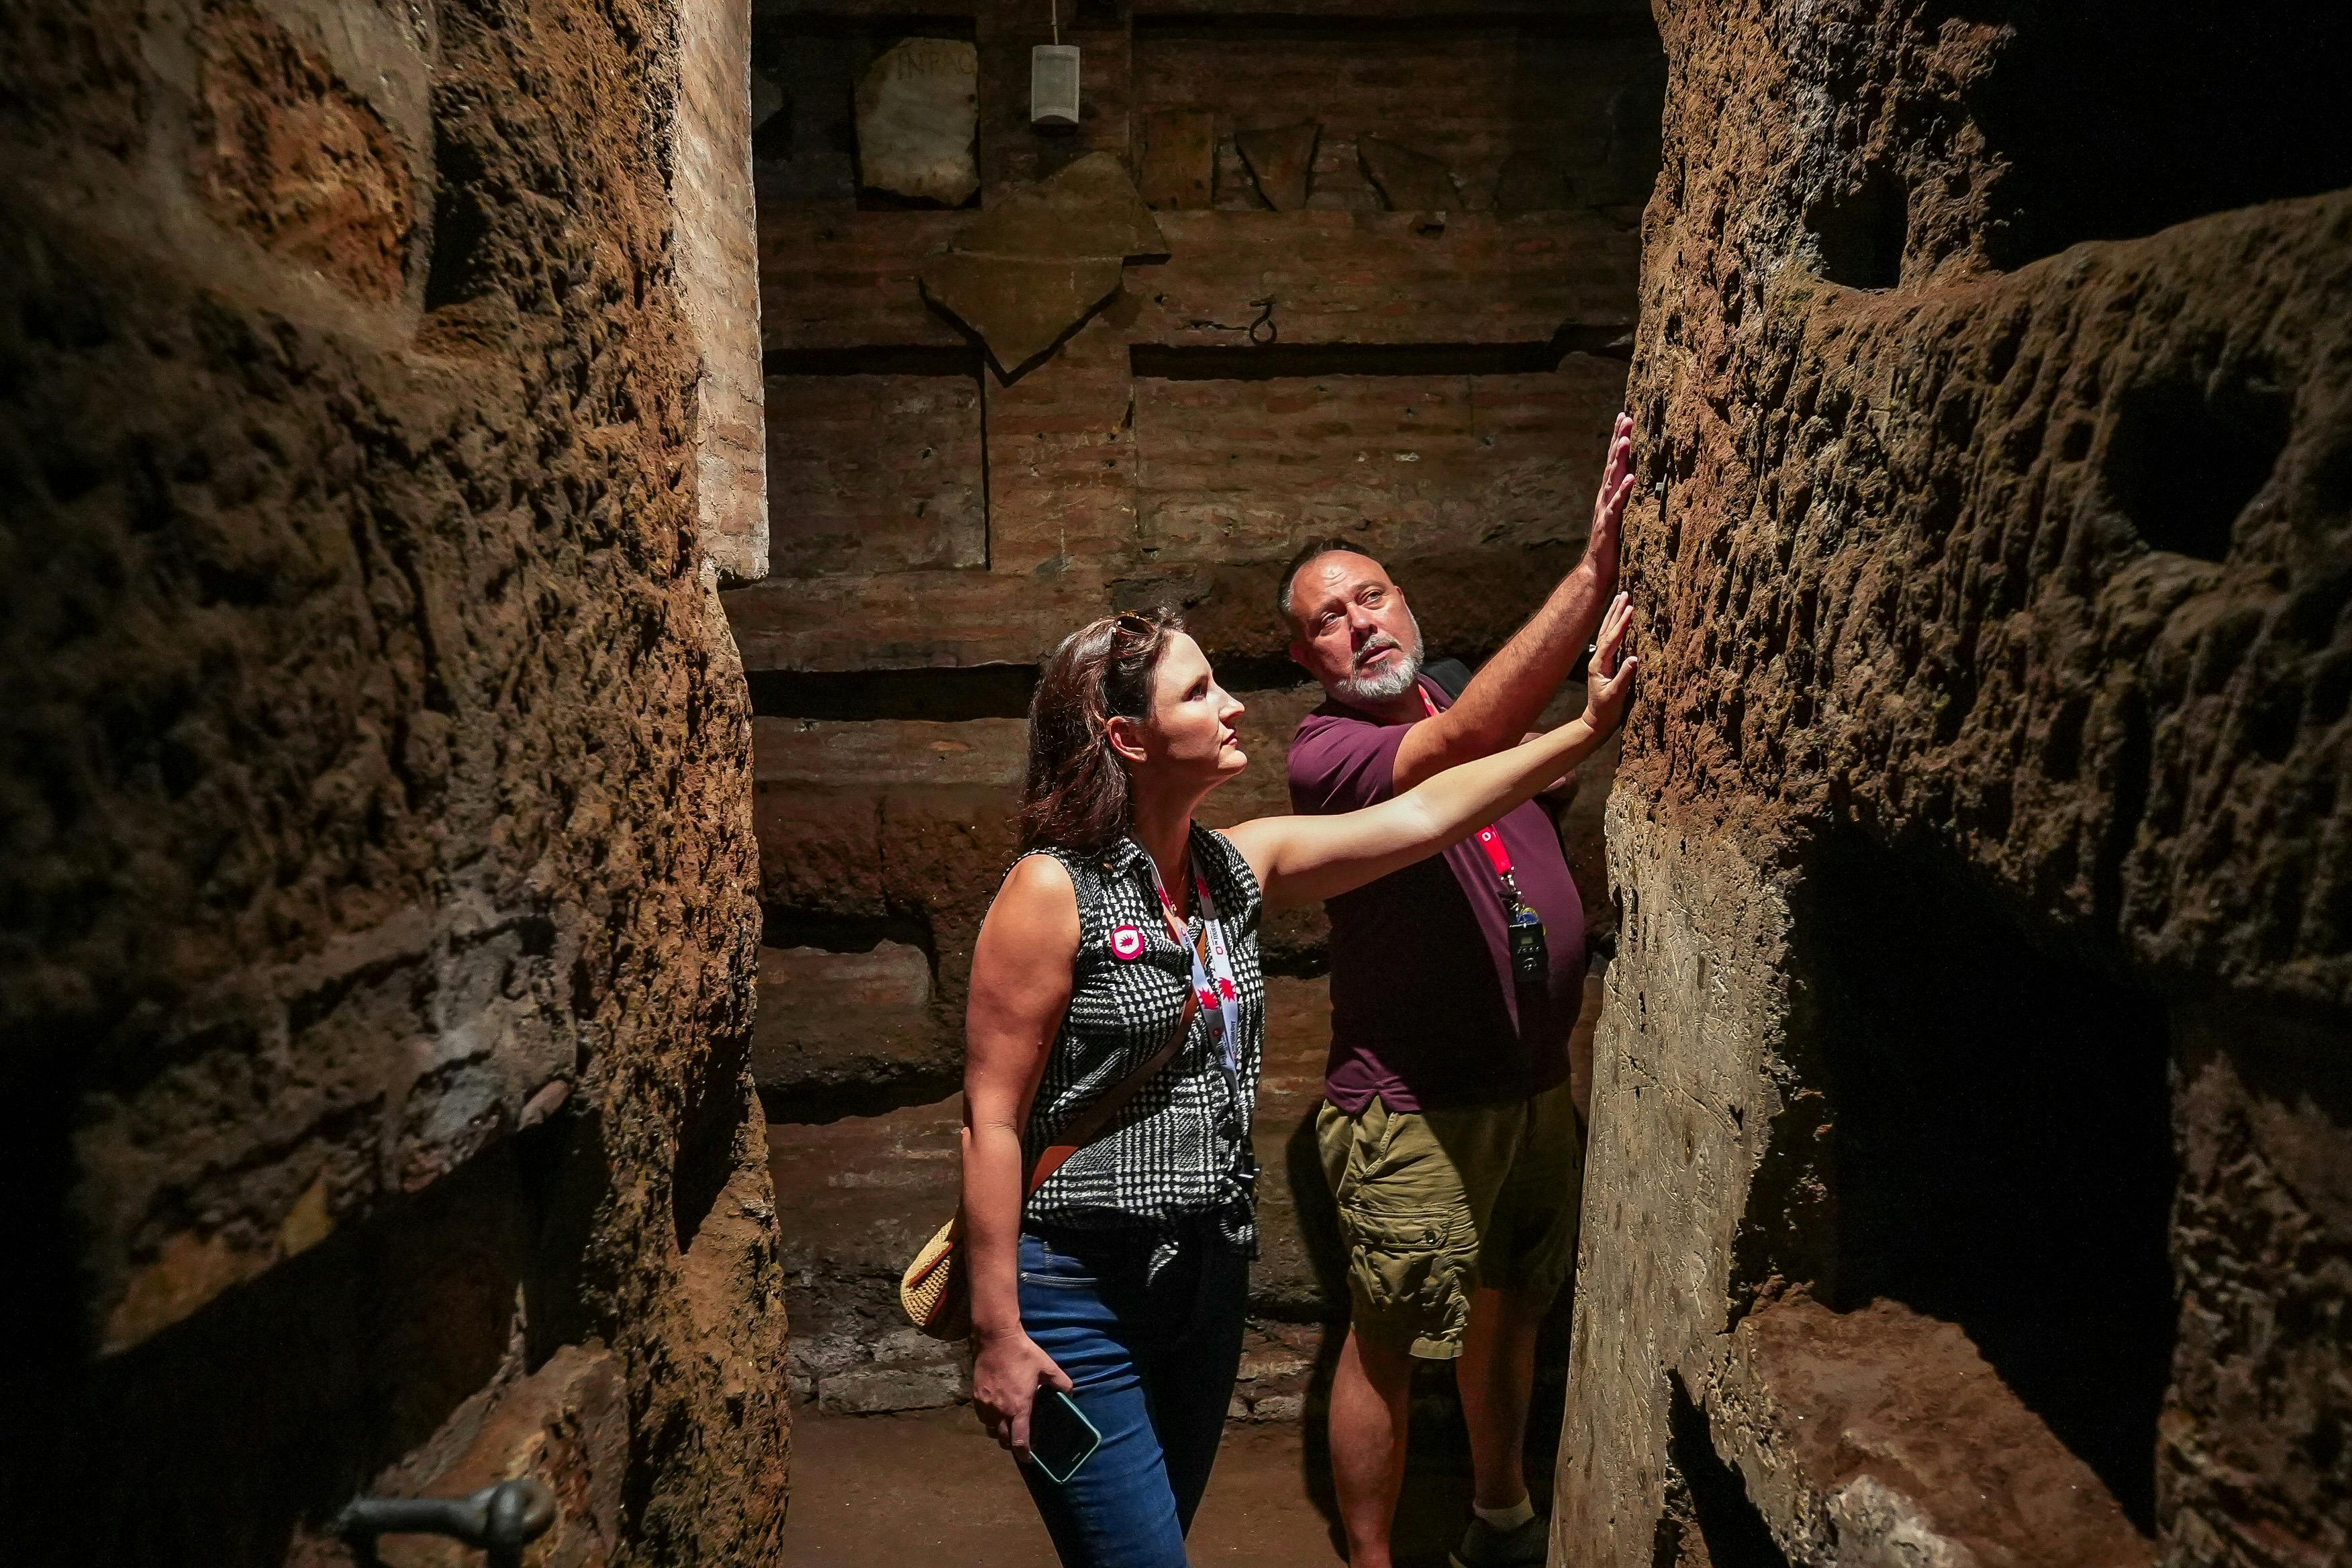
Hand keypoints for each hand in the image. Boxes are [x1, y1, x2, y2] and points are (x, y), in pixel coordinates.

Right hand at [971, 1328, 1075, 1461]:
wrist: (996, 1339)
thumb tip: (1071, 1394)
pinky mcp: (976, 1396)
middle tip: (1020, 1442)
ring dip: (1000, 1433)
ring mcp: (985, 1405)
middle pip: (1003, 1439)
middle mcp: (1000, 1411)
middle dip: (1012, 1445)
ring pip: (990, 1430)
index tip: (1029, 1458)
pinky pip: (982, 1417)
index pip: (1019, 1440)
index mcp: (1018, 1407)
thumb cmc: (1023, 1354)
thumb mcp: (1048, 1367)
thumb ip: (1062, 1383)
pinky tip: (996, 1412)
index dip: (1024, 1453)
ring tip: (1008, 1426)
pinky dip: (989, 1420)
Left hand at [1581, 591, 1639, 735]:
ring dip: (1614, 615)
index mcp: (1599, 664)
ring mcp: (1600, 660)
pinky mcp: (1606, 663)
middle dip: (1616, 611)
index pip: (1611, 639)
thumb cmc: (1606, 711)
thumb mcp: (1616, 696)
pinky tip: (1620, 619)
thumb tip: (1635, 658)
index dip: (1621, 623)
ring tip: (1621, 598)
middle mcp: (1597, 659)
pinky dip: (1615, 626)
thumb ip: (1625, 677)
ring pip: (1607, 632)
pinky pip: (1611, 639)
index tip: (1630, 608)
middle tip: (1625, 593)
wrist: (1596, 722)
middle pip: (1607, 630)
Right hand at [1585, 412, 1634, 587]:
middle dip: (1619, 439)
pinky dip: (1624, 491)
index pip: (1614, 462)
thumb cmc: (1614, 547)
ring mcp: (1606, 510)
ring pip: (1612, 479)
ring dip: (1619, 459)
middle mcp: (1605, 498)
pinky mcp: (1610, 525)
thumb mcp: (1625, 518)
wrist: (1597, 572)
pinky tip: (1631, 477)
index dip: (1619, 439)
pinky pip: (1618, 505)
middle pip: (1612, 464)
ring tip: (1626, 439)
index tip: (1625, 416)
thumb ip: (1631, 499)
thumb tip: (1646, 482)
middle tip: (1626, 418)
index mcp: (1610, 495)